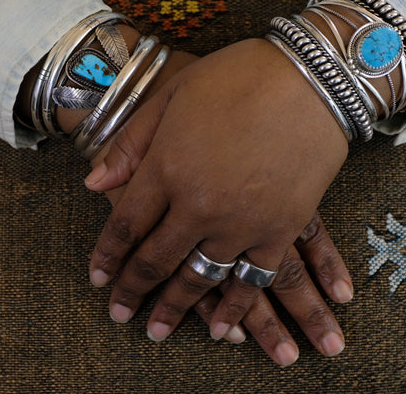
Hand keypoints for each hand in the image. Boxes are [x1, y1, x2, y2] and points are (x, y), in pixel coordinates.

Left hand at [85, 38, 348, 341]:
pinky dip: (235, 309)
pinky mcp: (280, 228)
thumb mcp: (172, 96)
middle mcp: (197, 203)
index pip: (125, 225)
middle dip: (133, 291)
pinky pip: (252, 280)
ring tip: (159, 330)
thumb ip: (130, 144)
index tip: (97, 279)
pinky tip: (222, 330)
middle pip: (156, 260)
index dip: (107, 256)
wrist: (313, 75)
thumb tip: (93, 184)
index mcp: (165, 167)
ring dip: (176, 308)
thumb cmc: (237, 77)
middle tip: (120, 315)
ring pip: (199, 278)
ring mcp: (241, 220)